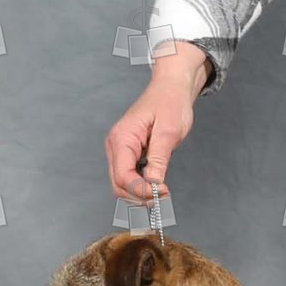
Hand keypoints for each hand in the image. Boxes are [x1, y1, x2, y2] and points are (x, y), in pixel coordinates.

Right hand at [105, 44, 206, 202]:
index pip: (123, 177)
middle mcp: (115, 145)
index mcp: (122, 138)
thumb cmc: (170, 103)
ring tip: (161, 191)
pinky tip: (155, 183)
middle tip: (163, 197)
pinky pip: (128, 175)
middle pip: (118, 184)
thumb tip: (154, 186)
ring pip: (121, 183)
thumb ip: (158, 160)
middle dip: (139, 196)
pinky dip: (140, 184)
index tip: (162, 193)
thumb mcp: (168, 132)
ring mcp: (119, 149)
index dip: (141, 191)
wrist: (171, 88)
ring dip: (139, 193)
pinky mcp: (126, 152)